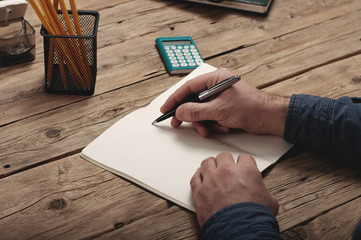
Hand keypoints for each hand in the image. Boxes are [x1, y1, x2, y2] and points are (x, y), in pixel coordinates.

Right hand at [160, 68, 289, 136]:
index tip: (166, 109)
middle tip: (179, 124)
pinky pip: (211, 116)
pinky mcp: (225, 108)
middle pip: (193, 100)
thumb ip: (196, 111)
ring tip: (211, 129)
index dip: (175, 98)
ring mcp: (221, 97)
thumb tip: (180, 112)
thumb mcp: (219, 110)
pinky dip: (214, 124)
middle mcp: (217, 86)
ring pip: (201, 111)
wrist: (269, 118)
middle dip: (191, 115)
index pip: (188, 87)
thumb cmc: (250, 107)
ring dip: (204, 123)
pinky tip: (223, 127)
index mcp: (215, 78)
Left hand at [190, 152, 278, 226]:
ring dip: (210, 166)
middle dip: (225, 162)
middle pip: (223, 157)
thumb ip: (264, 192)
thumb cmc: (254, 217)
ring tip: (211, 170)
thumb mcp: (270, 202)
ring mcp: (211, 179)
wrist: (239, 230)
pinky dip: (198, 176)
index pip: (244, 158)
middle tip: (226, 169)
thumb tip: (265, 197)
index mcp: (246, 171)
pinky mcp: (199, 191)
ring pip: (207, 163)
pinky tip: (200, 177)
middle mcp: (227, 171)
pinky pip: (195, 177)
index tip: (241, 167)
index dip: (243, 163)